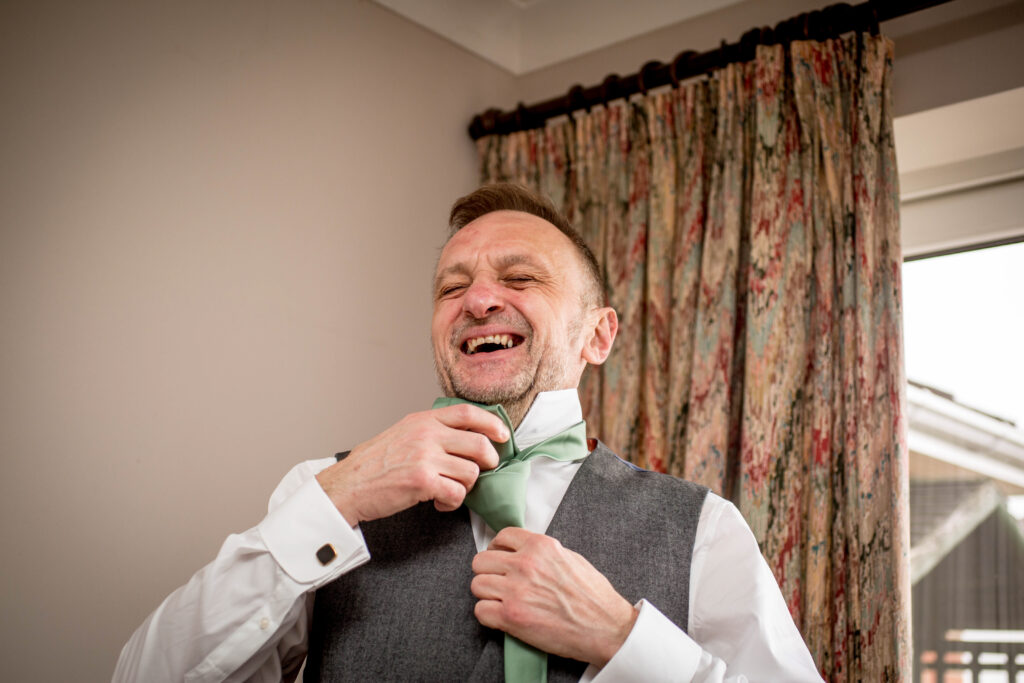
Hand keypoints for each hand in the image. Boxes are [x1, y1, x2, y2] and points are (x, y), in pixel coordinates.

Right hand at [316, 404, 506, 525]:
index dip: (492, 423)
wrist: (347, 486)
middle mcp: (426, 434)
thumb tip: (464, 439)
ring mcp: (425, 457)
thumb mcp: (402, 434)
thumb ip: (431, 432)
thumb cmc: (372, 465)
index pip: (468, 413)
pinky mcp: (423, 481)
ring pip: (472, 472)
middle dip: (488, 463)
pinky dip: (452, 503)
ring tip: (448, 492)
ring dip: (465, 487)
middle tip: (479, 472)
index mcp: (423, 420)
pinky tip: (438, 503)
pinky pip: (458, 493)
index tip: (503, 435)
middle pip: (479, 444)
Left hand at [471, 527, 637, 666]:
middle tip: (499, 582)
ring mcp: (516, 591)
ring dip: (487, 594)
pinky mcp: (512, 617)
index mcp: (541, 546)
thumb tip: (523, 552)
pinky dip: (488, 616)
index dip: (498, 549)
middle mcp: (525, 564)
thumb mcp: (570, 558)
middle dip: (488, 572)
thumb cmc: (593, 596)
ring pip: (477, 585)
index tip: (500, 557)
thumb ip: (543, 552)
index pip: (502, 536)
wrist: (606, 627)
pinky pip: (480, 611)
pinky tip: (502, 617)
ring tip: (502, 601)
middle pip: (481, 561)